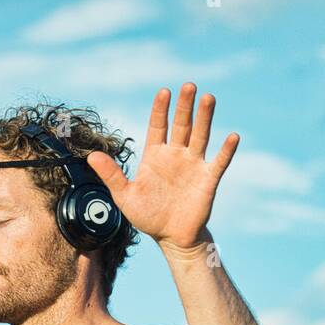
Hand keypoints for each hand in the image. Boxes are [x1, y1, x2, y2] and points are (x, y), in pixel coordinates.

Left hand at [85, 82, 239, 250]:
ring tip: (208, 98)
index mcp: (156, 156)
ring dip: (205, 118)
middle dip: (185, 106)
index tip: (164, 92)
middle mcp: (176, 155)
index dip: (161, 109)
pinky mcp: (208, 179)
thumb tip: (91, 157)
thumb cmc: (148, 216)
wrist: (171, 238)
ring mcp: (194, 165)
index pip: (159, 126)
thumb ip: (112, 175)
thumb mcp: (125, 196)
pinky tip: (233, 136)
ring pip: (200, 136)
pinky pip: (219, 162)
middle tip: (189, 86)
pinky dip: (226, 150)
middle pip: (182, 125)